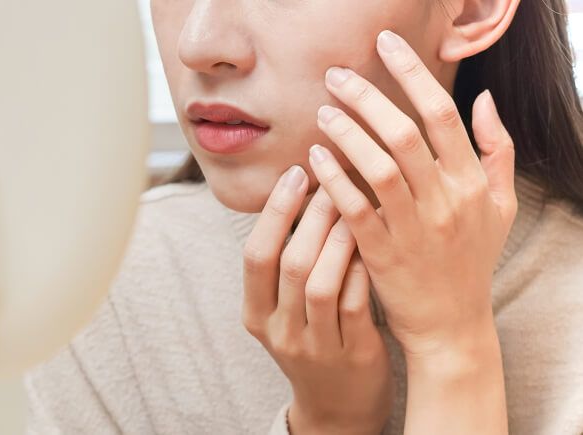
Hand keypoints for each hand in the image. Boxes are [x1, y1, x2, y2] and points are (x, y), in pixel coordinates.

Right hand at [242, 168, 393, 434]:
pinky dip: (361, 269)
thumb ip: (285, 264)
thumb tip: (301, 190)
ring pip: (321, 283)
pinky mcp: (353, 354)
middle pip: (290, 264)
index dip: (274, 212)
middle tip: (334, 178)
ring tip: (356, 203)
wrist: (337, 406)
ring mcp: (316, 346)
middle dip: (312, 215)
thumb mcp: (284, 309)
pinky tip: (375, 241)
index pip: (255, 255)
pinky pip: (356, 304)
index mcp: (256, 314)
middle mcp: (280, 331)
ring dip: (338, 238)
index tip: (296, 173)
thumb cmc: (312, 338)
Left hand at [308, 30, 516, 360]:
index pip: (442, 115)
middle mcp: (446, 201)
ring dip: (347, 134)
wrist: (451, 324)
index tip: (384, 44)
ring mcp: (415, 229)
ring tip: (322, 112)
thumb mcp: (500, 206)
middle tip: (336, 75)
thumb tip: (485, 100)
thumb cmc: (471, 260)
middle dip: (368, 96)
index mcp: (473, 183)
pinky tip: (314, 158)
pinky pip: (355, 209)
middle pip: (405, 134)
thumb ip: (498, 150)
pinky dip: (333, 180)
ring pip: (378, 168)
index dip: (412, 74)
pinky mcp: (383, 255)